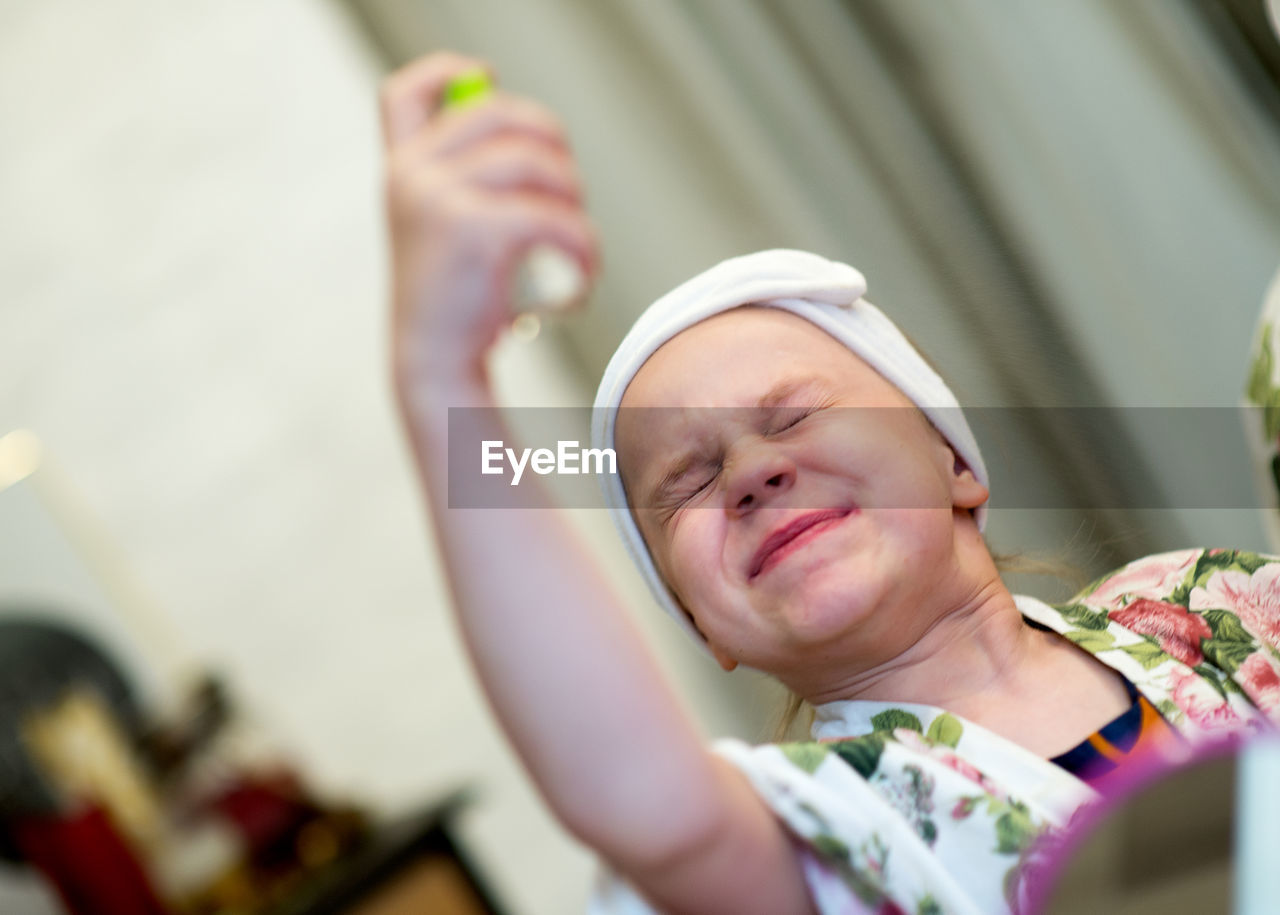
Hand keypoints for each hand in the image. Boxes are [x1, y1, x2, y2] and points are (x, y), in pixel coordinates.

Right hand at [380, 52, 598, 392]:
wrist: (436, 368)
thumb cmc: (457, 307)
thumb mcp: (445, 235)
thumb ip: (463, 188)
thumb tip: (529, 146)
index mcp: (401, 171)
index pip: (406, 94)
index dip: (449, 72)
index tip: (489, 83)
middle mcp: (412, 175)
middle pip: (504, 115)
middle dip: (555, 147)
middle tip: (569, 197)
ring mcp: (439, 197)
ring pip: (541, 165)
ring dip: (578, 207)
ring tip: (580, 254)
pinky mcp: (475, 229)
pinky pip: (557, 218)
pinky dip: (584, 251)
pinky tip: (581, 284)